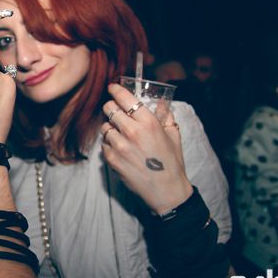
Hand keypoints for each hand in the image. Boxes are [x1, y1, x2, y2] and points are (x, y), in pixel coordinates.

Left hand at [100, 83, 191, 213]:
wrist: (166, 190)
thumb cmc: (172, 162)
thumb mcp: (173, 135)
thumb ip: (166, 115)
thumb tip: (160, 102)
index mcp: (149, 122)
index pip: (125, 98)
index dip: (116, 90)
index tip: (112, 87)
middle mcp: (132, 131)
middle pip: (109, 108)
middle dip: (111, 107)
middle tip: (115, 110)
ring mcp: (120, 146)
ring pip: (104, 126)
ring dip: (110, 127)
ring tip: (120, 133)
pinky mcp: (112, 159)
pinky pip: (103, 144)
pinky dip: (109, 143)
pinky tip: (120, 148)